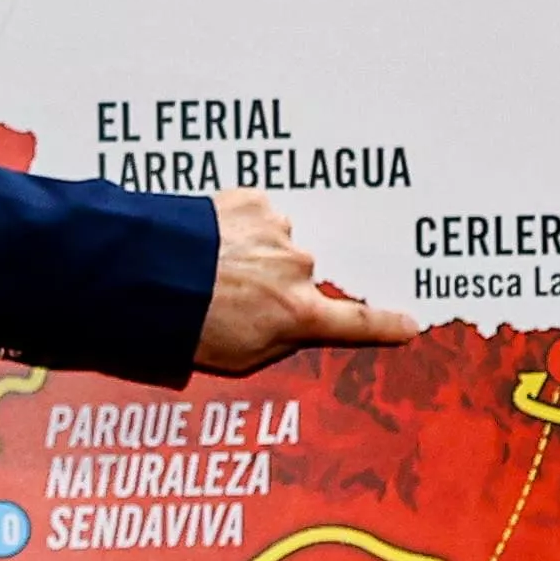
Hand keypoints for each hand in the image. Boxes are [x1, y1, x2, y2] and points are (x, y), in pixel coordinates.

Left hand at [194, 194, 415, 370]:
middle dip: (274, 284)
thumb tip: (293, 330)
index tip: (409, 325)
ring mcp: (276, 231)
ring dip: (252, 252)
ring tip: (212, 267)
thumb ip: (278, 343)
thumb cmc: (188, 325)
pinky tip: (208, 241)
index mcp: (299, 313)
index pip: (355, 323)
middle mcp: (297, 269)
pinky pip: (254, 215)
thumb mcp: (240, 358)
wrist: (150, 275)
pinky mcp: (250, 202)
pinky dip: (236, 225)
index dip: (385, 325)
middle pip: (301, 277)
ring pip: (276, 243)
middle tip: (232, 293)